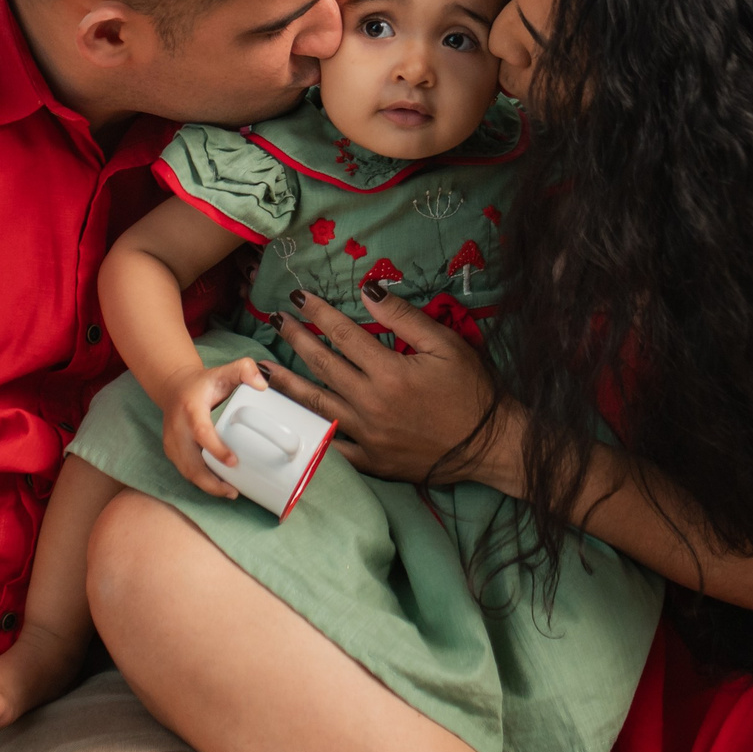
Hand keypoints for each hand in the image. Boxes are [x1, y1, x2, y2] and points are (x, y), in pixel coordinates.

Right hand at [157, 358, 268, 497]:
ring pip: (187, 471)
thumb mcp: (224, 371)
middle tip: (234, 490)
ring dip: (207, 486)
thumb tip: (262, 385)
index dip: (216, 449)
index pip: (201, 432)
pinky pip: (185, 471)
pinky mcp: (171, 451)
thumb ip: (245, 369)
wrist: (175, 387)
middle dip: (211, 481)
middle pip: (190, 462)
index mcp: (191, 408)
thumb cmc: (205, 383)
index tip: (233, 462)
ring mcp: (172, 441)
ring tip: (230, 492)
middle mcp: (177, 428)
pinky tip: (218, 486)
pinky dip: (201, 482)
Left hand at [266, 286, 515, 487]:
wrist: (490, 446)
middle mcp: (372, 403)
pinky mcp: (372, 461)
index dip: (319, 313)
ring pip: (317, 405)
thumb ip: (406, 317)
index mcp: (390, 372)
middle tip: (275, 322)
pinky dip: (308, 432)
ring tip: (262, 369)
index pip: (344, 334)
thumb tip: (370, 290)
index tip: (299, 297)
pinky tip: (290, 421)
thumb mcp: (447, 345)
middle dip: (295, 340)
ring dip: (288, 383)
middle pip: (323, 365)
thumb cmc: (473, 392)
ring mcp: (368, 436)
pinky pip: (332, 447)